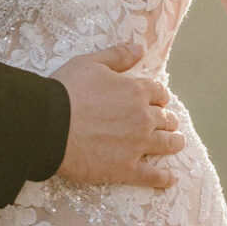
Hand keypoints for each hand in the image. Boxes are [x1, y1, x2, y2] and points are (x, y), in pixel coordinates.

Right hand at [54, 45, 183, 189]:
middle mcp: (143, 118)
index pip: (158, 93)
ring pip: (167, 144)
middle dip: (167, 119)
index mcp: (136, 91)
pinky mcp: (127, 169)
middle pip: (166, 119)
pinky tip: (171, 178)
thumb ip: (117, 55)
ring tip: (177, 143)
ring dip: (174, 143)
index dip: (159, 97)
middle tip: (167, 123)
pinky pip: (153, 176)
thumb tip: (139, 47)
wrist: (49, 127)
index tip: (157, 101)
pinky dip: (165, 178)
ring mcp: (137, 145)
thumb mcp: (90, 63)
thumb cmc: (66, 91)